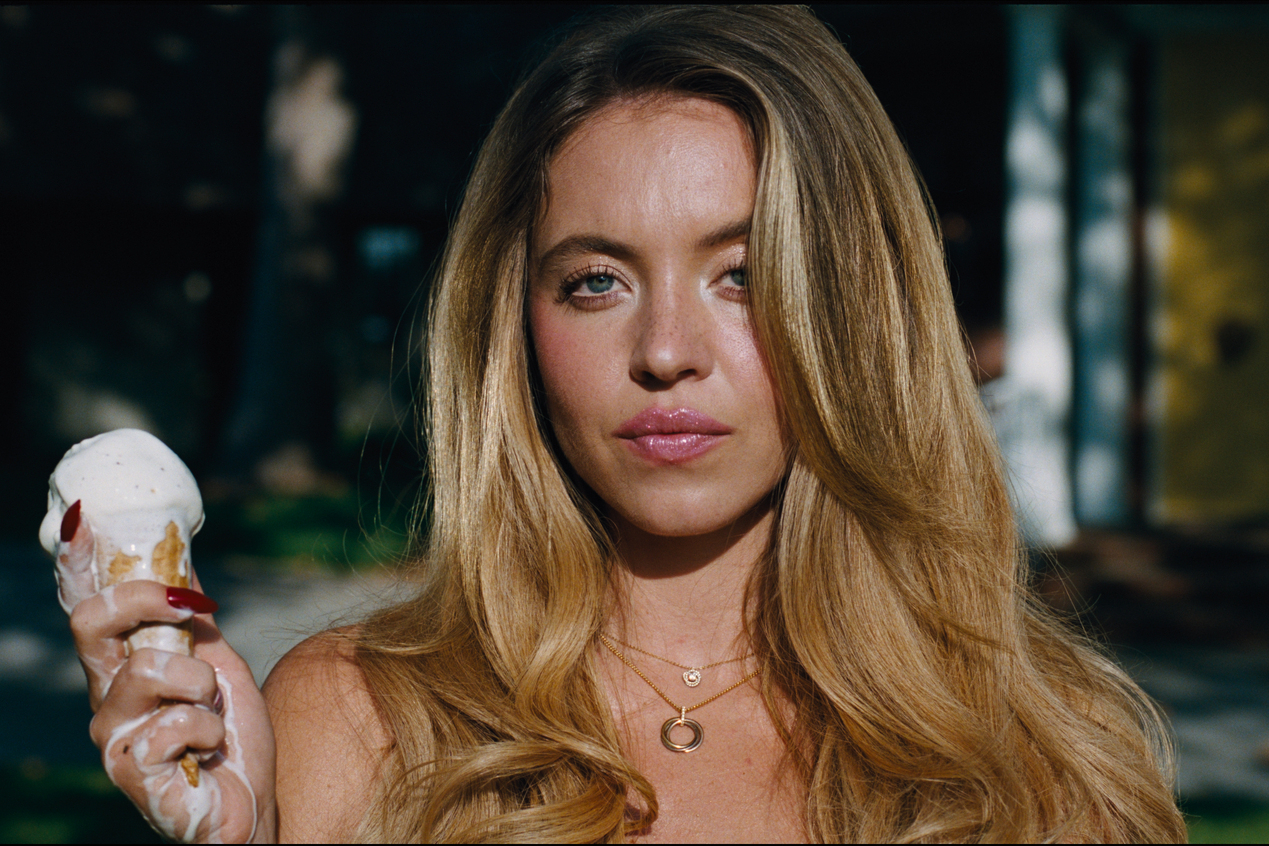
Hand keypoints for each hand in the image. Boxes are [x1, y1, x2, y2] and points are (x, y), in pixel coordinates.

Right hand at [61, 511, 276, 842]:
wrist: (253, 803)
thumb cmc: (229, 737)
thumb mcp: (216, 661)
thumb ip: (189, 618)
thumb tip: (181, 558)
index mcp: (121, 667)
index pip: (87, 606)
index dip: (79, 563)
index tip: (84, 517)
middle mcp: (104, 699)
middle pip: (91, 622)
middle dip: (148, 601)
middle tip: (192, 610)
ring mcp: (114, 738)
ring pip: (148, 670)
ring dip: (202, 685)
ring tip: (212, 712)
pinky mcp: (132, 774)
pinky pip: (178, 722)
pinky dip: (210, 729)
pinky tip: (209, 752)